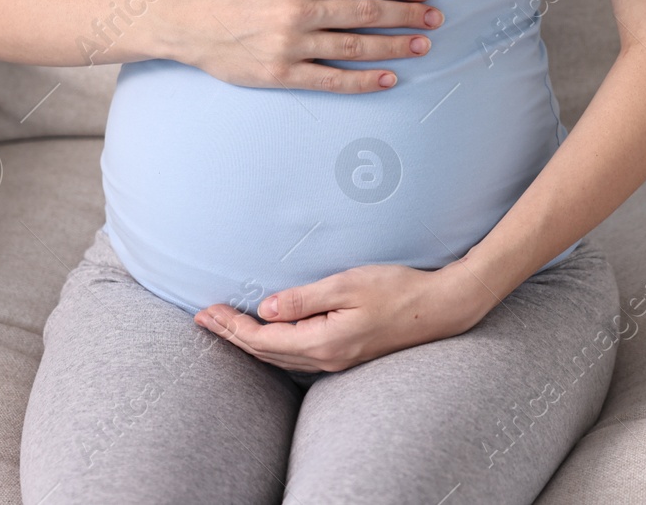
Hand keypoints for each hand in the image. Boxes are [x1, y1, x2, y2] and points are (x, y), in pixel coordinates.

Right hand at [155, 0, 443, 92]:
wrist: (188, 22)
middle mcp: (297, 11)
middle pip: (366, 13)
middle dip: (407, 15)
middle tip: (435, 18)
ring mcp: (290, 45)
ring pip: (355, 46)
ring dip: (395, 46)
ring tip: (423, 45)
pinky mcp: (281, 75)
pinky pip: (331, 79)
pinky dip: (364, 80)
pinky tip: (390, 78)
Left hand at [194, 261, 492, 372]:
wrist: (442, 308)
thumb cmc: (399, 289)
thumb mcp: (349, 285)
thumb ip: (305, 299)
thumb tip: (266, 309)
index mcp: (323, 341)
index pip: (263, 340)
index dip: (231, 327)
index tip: (207, 311)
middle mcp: (326, 358)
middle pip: (266, 353)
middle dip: (232, 336)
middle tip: (204, 320)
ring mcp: (338, 360)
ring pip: (280, 357)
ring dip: (250, 343)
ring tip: (226, 328)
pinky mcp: (347, 354)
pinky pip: (297, 356)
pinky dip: (272, 346)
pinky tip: (268, 336)